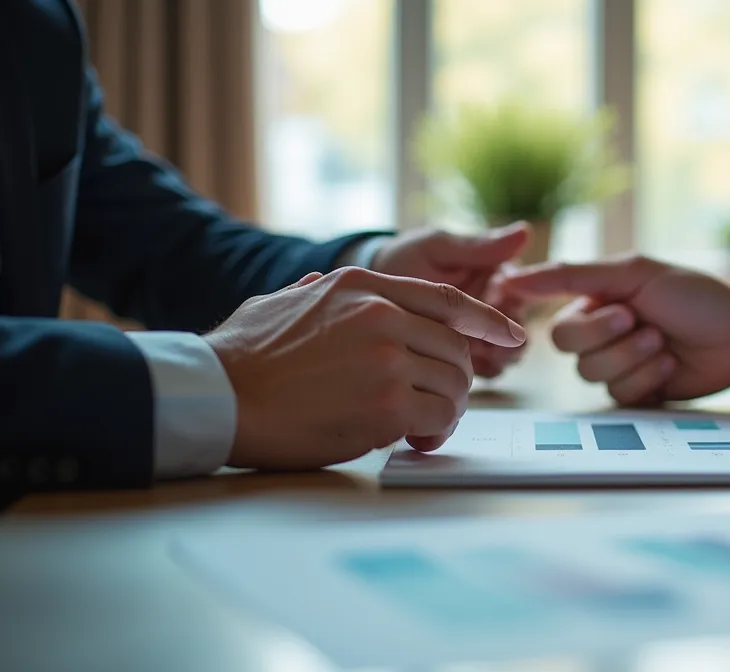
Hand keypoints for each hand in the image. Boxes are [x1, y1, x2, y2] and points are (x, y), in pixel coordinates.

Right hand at [204, 267, 524, 469]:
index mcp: (361, 285)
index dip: (487, 319)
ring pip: (456, 384)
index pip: (446, 299)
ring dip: (447, 411)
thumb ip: (317, 292)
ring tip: (420, 426)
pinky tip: (413, 440)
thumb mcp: (283, 301)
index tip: (512, 334)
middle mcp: (382, 314)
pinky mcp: (388, 402)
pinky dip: (435, 433)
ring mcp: (387, 357)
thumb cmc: (242, 357)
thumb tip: (323, 284)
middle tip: (437, 406)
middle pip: (458, 347)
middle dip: (456, 381)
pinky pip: (440, 417)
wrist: (217, 396)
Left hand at [370, 222, 530, 377]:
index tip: (494, 297)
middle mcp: (494, 310)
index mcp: (496, 277)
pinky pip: (484, 372)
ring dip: (496, 358)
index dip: (512, 300)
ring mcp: (480, 337)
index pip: (522, 293)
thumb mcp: (437, 248)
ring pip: (506, 355)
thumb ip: (477, 247)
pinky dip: (478, 372)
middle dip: (509, 339)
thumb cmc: (403, 259)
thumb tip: (525, 232)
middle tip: (488, 339)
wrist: (366, 294)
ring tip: (470, 355)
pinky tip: (458, 367)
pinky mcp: (464, 361)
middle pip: (519, 331)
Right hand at [499, 255, 729, 404]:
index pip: (559, 326)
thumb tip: (512, 276)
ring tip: (664, 342)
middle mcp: (600, 335)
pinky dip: (648, 377)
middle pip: (571, 353)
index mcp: (594, 303)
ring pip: (595, 376)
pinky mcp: (638, 393)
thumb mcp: (633, 273)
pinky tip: (671, 364)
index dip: (590, 324)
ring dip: (635, 358)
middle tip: (644, 322)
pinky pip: (620, 396)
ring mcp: (619, 366)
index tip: (625, 311)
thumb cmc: (694, 294)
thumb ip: (571, 275)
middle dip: (613, 340)